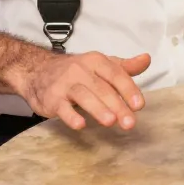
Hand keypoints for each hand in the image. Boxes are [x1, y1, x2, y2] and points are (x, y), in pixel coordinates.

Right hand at [11, 51, 149, 130]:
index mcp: (96, 61)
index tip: (139, 105)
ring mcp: (64, 85)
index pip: (116, 74)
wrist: (37, 71)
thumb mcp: (101, 65)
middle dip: (117, 105)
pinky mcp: (51, 99)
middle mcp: (80, 70)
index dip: (128, 89)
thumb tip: (147, 59)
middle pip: (102, 88)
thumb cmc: (77, 71)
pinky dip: (70, 116)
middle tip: (129, 122)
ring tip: (111, 122)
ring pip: (83, 96)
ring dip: (97, 109)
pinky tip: (80, 125)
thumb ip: (125, 66)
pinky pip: (61, 107)